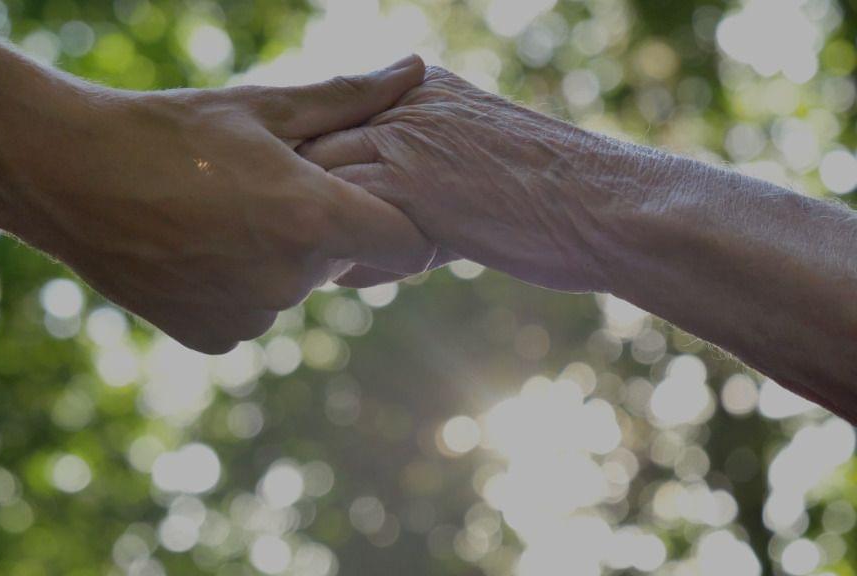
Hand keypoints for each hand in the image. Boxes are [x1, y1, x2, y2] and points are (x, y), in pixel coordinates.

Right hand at [10, 57, 433, 352]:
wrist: (66, 176)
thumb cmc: (168, 130)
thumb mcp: (262, 106)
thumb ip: (349, 98)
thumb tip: (416, 68)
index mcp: (312, 218)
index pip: (408, 244)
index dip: (400, 219)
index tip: (372, 197)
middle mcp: (289, 281)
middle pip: (344, 259)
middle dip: (322, 226)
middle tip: (267, 186)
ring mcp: (250, 318)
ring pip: (295, 285)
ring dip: (278, 256)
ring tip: (222, 212)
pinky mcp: (215, 339)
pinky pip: (253, 311)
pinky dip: (238, 285)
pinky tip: (196, 246)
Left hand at [300, 66, 622, 291]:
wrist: (606, 208)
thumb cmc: (555, 205)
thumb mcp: (478, 172)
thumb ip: (417, 190)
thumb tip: (366, 244)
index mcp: (424, 90)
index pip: (340, 123)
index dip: (322, 171)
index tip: (316, 206)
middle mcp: (405, 102)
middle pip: (315, 143)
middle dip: (302, 193)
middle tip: (300, 241)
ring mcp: (401, 137)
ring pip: (315, 177)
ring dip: (312, 224)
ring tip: (320, 263)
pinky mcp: (403, 181)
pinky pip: (337, 215)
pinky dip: (338, 252)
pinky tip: (351, 276)